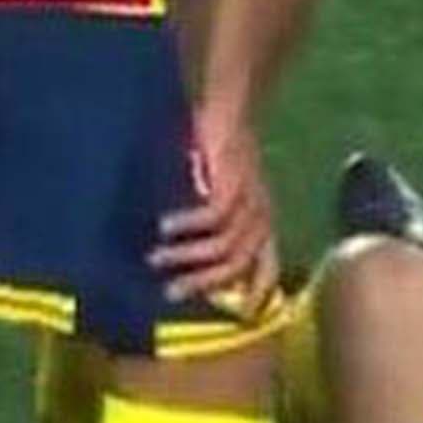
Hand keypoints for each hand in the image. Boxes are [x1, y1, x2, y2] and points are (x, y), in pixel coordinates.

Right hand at [150, 105, 281, 315]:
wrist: (231, 107)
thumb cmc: (220, 151)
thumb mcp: (220, 191)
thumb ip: (212, 222)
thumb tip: (180, 254)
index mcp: (261, 222)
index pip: (267, 267)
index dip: (258, 293)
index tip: (238, 315)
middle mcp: (261, 216)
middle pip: (237, 266)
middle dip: (203, 283)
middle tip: (169, 294)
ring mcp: (250, 200)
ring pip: (223, 246)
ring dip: (188, 257)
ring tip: (156, 259)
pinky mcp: (233, 183)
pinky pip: (212, 217)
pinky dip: (187, 226)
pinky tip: (164, 226)